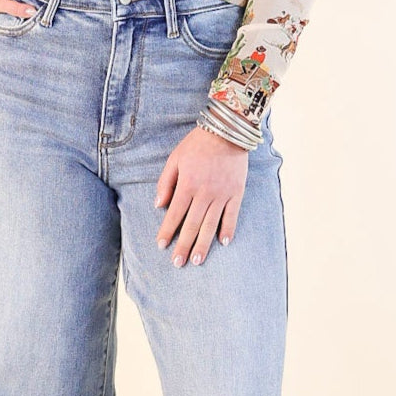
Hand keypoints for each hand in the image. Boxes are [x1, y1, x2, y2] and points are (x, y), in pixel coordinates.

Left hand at [154, 125, 248, 266]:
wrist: (227, 132)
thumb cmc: (197, 144)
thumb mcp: (174, 159)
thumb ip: (165, 182)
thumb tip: (159, 205)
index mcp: (187, 184)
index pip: (174, 214)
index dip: (167, 231)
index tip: (161, 245)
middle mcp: (204, 193)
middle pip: (192, 224)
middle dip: (184, 245)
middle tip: (178, 263)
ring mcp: (222, 194)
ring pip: (211, 224)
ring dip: (203, 244)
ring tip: (198, 260)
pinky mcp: (236, 192)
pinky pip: (232, 215)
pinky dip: (228, 229)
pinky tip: (224, 243)